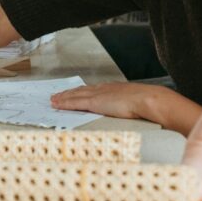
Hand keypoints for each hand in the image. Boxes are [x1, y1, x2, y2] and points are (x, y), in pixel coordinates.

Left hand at [49, 81, 163, 119]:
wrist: (147, 100)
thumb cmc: (146, 103)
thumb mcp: (136, 103)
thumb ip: (130, 106)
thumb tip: (134, 112)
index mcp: (113, 88)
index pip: (93, 89)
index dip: (82, 91)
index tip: (75, 92)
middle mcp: (103, 89)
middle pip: (81, 90)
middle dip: (68, 93)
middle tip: (57, 95)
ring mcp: (98, 95)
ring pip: (75, 95)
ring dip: (63, 98)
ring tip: (54, 100)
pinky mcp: (94, 102)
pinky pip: (75, 102)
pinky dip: (65, 103)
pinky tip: (57, 104)